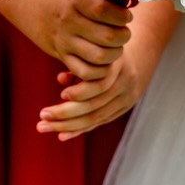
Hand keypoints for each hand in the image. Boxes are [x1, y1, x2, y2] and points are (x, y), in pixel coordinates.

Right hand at [0, 0, 132, 81]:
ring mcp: (64, 41)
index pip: (104, 11)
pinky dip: (100, 70)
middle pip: (106, 37)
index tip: (127, 15)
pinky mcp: (61, 56)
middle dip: (124, 35)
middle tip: (124, 31)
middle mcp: (68, 21)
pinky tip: (105, 59)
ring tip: (116, 45)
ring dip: (116, 53)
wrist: (30, 5)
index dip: (122, 16)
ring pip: (99, 57)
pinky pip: (84, 72)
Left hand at [36, 45, 160, 140]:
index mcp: (118, 66)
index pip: (100, 85)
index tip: (60, 95)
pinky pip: (100, 121)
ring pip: (96, 118)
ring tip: (43, 127)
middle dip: (66, 113)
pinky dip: (79, 129)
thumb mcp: (96, 50)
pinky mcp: (124, 108)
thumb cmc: (108, 49)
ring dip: (68, 126)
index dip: (80, 92)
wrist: (142, 52)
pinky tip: (61, 135)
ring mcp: (127, 98)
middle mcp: (125, 84)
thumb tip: (61, 79)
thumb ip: (79, 63)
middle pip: (95, 106)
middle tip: (42, 116)